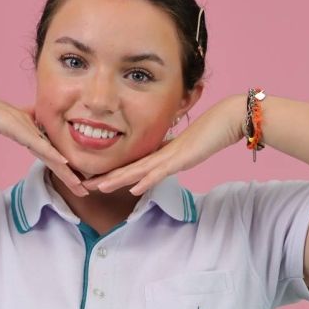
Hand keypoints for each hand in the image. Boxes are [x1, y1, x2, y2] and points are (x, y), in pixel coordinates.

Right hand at [0, 83, 88, 196]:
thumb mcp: (4, 125)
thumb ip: (16, 128)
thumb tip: (23, 133)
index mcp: (30, 133)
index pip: (50, 154)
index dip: (63, 169)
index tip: (75, 183)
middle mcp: (32, 130)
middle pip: (55, 157)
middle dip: (70, 175)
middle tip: (85, 191)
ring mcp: (27, 128)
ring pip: (52, 153)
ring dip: (67, 171)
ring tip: (80, 185)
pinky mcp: (19, 127)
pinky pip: (39, 144)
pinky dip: (52, 154)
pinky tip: (65, 163)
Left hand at [82, 93, 247, 195]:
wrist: (227, 119)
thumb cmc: (210, 132)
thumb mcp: (187, 149)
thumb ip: (174, 157)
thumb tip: (164, 164)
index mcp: (159, 152)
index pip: (131, 165)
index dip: (111, 173)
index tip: (93, 180)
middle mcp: (160, 153)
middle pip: (127, 168)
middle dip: (104, 178)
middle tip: (82, 185)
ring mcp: (169, 156)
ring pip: (137, 170)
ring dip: (117, 180)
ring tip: (97, 188)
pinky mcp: (181, 158)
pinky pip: (160, 172)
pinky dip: (146, 181)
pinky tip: (133, 189)